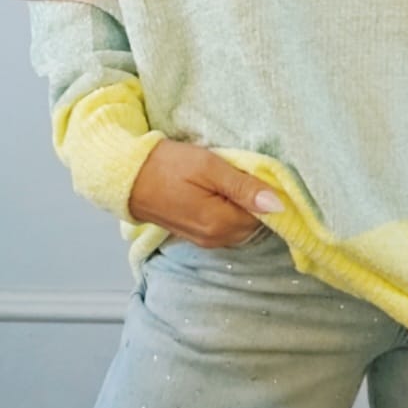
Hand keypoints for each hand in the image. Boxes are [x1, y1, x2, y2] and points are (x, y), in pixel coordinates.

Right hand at [127, 138, 284, 246]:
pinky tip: (216, 192)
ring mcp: (205, 241)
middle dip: (253, 200)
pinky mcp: (197, 236)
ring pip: (240, 225)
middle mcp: (216, 240)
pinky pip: (225, 226)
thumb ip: (244, 186)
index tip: (254, 171)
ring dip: (240, 205)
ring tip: (224, 180)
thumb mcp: (209, 167)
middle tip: (237, 172)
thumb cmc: (169, 166)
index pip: (265, 215)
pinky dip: (228, 210)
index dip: (264, 192)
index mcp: (221, 224)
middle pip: (253, 223)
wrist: (128, 177)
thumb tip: (278, 204)